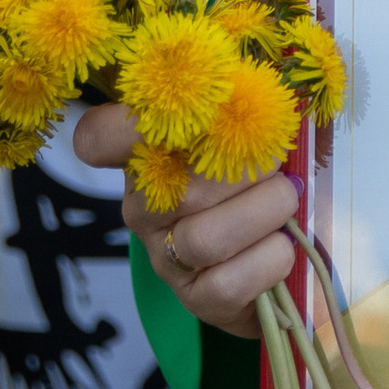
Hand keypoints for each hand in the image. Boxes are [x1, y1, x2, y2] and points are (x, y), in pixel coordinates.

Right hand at [75, 101, 297, 338]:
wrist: (290, 247)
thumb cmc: (267, 174)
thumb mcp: (260, 128)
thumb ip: (255, 102)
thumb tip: (272, 89)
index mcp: (149, 154)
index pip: (99, 137)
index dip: (125, 123)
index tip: (185, 113)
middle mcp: (144, 207)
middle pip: (180, 186)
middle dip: (247, 169)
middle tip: (277, 162)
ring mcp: (165, 256)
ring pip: (206, 238)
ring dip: (265, 212)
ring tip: (287, 200)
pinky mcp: (196, 299)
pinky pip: (229, 281)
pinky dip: (271, 258)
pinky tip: (282, 245)